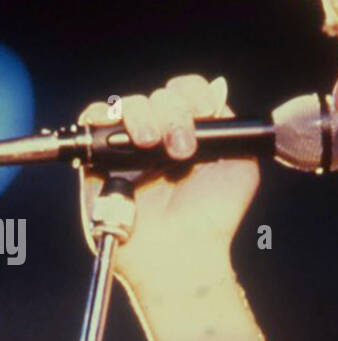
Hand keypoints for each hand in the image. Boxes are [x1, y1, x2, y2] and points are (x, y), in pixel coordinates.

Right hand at [77, 74, 259, 300]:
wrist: (182, 251)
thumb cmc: (212, 219)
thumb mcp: (241, 169)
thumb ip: (234, 129)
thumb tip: (217, 89)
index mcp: (191, 134)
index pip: (187, 93)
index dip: (193, 94)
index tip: (203, 113)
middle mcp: (160, 137)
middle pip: (159, 95)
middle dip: (174, 112)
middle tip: (183, 149)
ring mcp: (129, 147)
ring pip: (128, 103)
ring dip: (144, 117)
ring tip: (154, 147)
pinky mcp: (99, 160)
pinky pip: (93, 120)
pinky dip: (106, 119)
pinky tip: (131, 143)